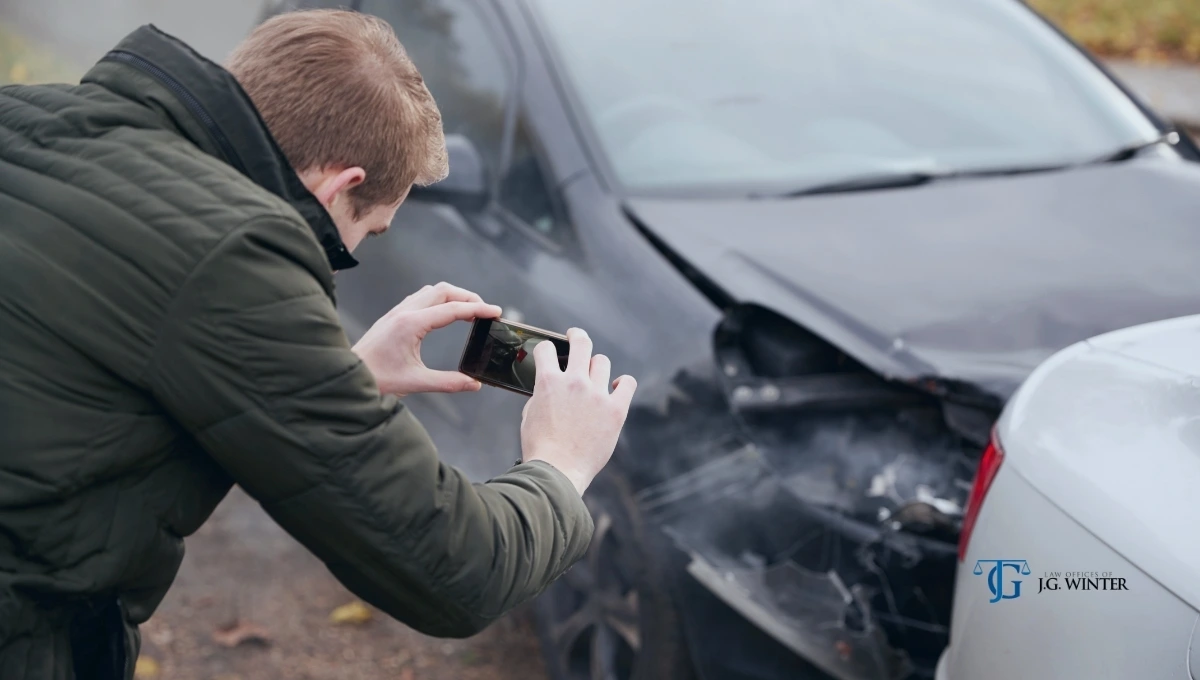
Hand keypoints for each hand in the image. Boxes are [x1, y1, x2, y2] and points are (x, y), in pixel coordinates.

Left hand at [353, 282, 500, 395]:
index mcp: (411, 325)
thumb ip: (448, 382)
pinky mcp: (393, 316)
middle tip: (485, 312)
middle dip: (468, 297)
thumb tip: (475, 384)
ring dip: (452, 296)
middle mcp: (404, 312)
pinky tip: (444, 314)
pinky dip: (438, 300)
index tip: (496, 312)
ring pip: (431, 291)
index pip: (452, 309)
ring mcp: (397, 312)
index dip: (478, 309)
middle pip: (443, 290)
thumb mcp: (415, 383)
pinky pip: (420, 298)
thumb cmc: (377, 378)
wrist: (346, 374)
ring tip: (468, 311)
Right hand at [520, 328, 636, 495]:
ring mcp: (597, 395)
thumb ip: (542, 393)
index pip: (547, 349)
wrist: (557, 472)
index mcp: (549, 382)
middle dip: (577, 337)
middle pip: (581, 343)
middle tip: (575, 337)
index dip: (547, 349)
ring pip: (602, 362)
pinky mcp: (616, 410)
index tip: (550, 352)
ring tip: (594, 375)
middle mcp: (574, 382)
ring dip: (596, 366)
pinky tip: (616, 388)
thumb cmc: (540, 447)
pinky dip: (623, 383)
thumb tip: (550, 385)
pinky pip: (627, 383)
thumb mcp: (530, 414)